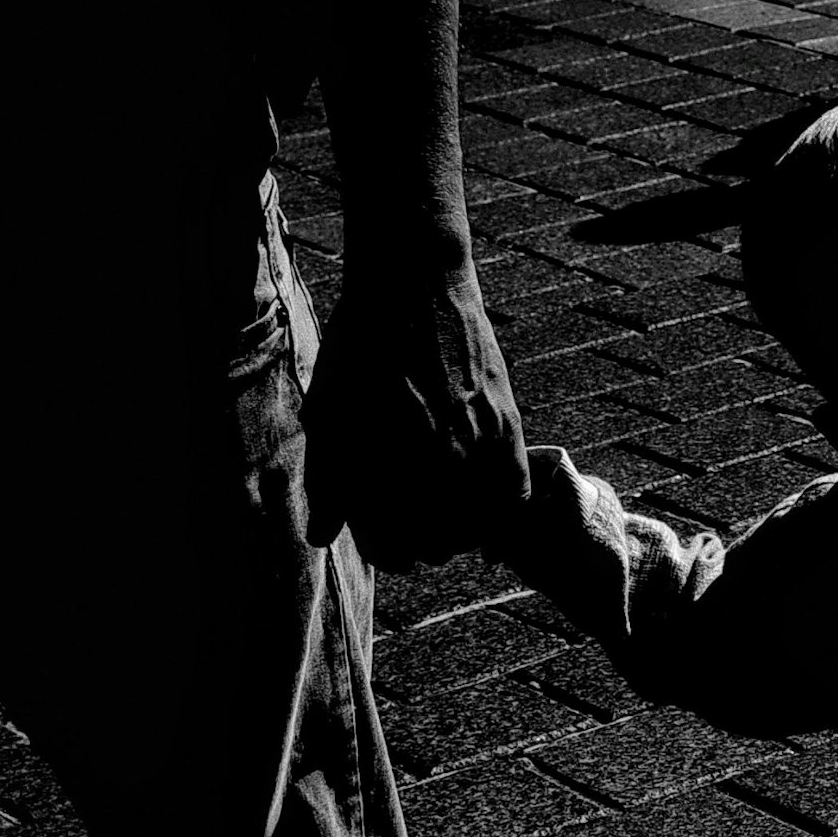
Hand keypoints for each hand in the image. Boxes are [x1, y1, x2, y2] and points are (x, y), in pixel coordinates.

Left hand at [303, 280, 528, 568]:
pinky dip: (502, 508)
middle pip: (438, 548)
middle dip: (423, 543)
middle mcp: (432, 467)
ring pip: (479, 528)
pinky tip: (485, 498)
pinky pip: (516, 495)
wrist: (411, 286)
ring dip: (463, 528)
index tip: (385, 535)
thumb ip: (327, 481)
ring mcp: (475, 449)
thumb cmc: (359, 350)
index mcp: (382, 468)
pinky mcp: (507, 428)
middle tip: (415, 519)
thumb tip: (321, 537)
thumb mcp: (327, 414)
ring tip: (447, 507)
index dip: (386, 550)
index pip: (393, 550)